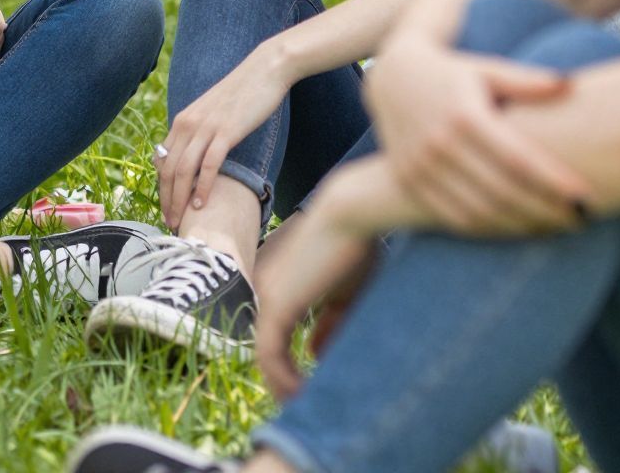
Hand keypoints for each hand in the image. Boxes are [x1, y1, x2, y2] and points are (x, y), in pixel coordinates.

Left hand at [157, 44, 292, 228]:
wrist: (263, 71)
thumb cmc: (241, 95)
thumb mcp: (213, 114)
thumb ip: (201, 133)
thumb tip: (197, 159)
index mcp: (182, 121)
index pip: (163, 161)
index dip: (162, 188)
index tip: (166, 208)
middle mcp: (187, 124)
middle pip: (168, 170)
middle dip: (167, 199)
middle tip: (170, 223)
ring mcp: (205, 127)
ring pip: (183, 170)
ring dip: (180, 199)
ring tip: (182, 220)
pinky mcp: (225, 131)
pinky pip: (208, 165)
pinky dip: (203, 187)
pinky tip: (203, 204)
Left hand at [251, 197, 375, 400]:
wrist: (352, 212)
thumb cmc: (355, 247)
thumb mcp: (343, 293)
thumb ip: (329, 324)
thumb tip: (316, 356)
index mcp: (278, 285)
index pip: (274, 335)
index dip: (288, 366)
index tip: (309, 388)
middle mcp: (264, 291)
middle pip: (267, 347)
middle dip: (284, 381)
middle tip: (306, 405)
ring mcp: (266, 296)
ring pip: (265, 355)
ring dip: (283, 387)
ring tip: (306, 406)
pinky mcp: (275, 303)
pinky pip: (269, 353)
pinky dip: (284, 379)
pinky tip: (305, 394)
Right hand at [364, 35, 589, 234]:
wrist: (392, 78)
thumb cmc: (453, 73)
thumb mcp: (486, 69)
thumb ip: (526, 81)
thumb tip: (570, 85)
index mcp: (463, 114)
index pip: (517, 159)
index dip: (553, 181)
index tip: (585, 195)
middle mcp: (439, 143)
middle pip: (502, 191)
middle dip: (546, 210)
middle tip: (582, 218)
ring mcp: (421, 166)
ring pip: (479, 212)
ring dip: (522, 225)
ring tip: (555, 226)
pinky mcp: (410, 182)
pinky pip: (454, 218)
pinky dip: (490, 229)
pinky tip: (517, 227)